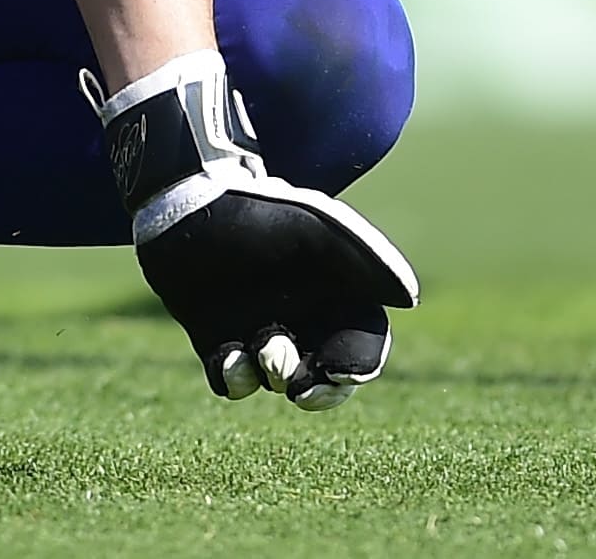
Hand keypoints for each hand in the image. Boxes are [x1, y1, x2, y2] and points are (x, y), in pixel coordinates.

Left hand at [95, 51, 418, 408]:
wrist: (186, 203)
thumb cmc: (257, 213)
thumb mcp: (319, 229)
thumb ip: (367, 259)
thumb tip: (409, 299)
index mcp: (334, 292)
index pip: (363, 344)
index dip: (358, 364)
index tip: (339, 369)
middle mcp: (300, 315)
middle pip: (327, 376)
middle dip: (322, 391)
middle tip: (304, 393)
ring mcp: (257, 327)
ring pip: (278, 380)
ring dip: (274, 376)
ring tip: (262, 350)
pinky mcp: (216, 337)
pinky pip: (230, 379)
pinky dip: (233, 378)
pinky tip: (228, 357)